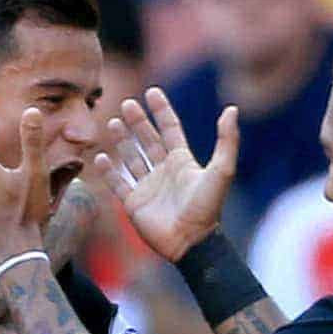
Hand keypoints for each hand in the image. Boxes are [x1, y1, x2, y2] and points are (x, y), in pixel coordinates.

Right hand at [93, 90, 238, 264]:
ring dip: (122, 141)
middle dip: (137, 122)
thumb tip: (231, 109)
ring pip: (131, 157)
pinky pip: (118, 183)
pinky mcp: (134, 204)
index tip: (152, 92)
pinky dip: (109, 171)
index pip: (170, 129)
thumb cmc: (208, 208)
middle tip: (127, 104)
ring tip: (112, 123)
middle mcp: (164, 171)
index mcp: (183, 161)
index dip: (161, 110)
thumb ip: (227, 140)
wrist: (190, 242)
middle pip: (148, 140)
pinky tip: (101, 157)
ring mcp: (148, 187)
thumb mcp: (222, 170)